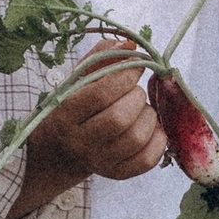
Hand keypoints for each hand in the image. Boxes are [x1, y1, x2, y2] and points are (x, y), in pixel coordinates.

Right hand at [14, 44, 164, 218]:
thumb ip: (101, 57)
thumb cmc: (72, 107)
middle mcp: (79, 142)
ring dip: (149, 115)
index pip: (100, 94)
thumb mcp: (76, 79)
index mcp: (65, 114)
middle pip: (120, 118)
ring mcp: (99, 162)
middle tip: (136, 90)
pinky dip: (158, 138)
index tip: (136, 65)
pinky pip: (147, 159)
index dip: (126, 75)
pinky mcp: (117, 174)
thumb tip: (130, 44)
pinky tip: (151, 127)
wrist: (60, 151)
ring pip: (136, 138)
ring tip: (142, 108)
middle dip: (137, 97)